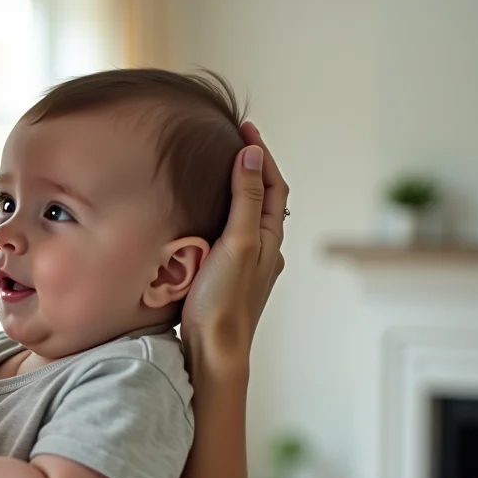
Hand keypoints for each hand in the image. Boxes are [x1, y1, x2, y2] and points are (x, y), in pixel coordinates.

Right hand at [181, 122, 288, 380]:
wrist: (213, 351)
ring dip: (237, 192)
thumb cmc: (225, 301)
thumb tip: (253, 155)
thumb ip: (246, 199)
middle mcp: (264, 251)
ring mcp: (247, 266)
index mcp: (270, 238)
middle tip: (233, 142)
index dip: (260, 153)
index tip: (244, 127)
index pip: (273, 184)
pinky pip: (230, 237)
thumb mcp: (238, 242)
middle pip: (264, 199)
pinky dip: (223, 216)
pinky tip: (204, 220)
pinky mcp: (227, 279)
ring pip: (247, 219)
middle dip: (251, 168)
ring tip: (218, 172)